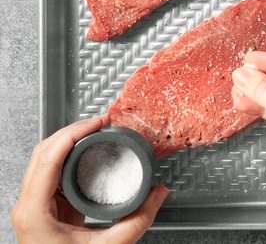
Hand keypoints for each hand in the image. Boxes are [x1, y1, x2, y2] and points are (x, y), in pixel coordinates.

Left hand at [12, 116, 169, 243]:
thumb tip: (159, 194)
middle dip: (71, 131)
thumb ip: (139, 220)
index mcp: (35, 212)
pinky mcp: (44, 210)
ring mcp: (33, 208)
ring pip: (44, 160)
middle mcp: (28, 206)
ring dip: (68, 142)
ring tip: (95, 133)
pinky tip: (87, 155)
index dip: (74, 133)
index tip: (97, 123)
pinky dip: (69, 158)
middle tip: (99, 122)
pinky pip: (52, 173)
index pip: (49, 158)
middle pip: (43, 152)